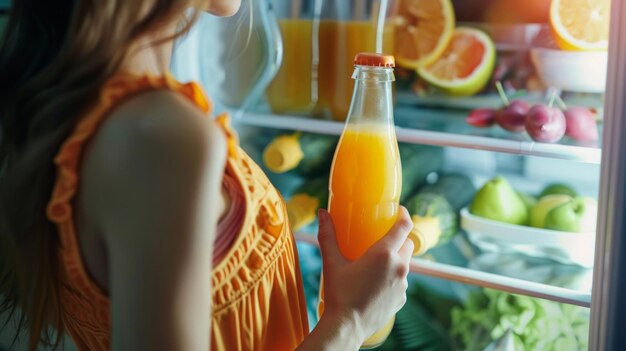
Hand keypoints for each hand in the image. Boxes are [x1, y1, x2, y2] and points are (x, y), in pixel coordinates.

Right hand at [317, 207, 413, 342]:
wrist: (347, 327)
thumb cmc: (339, 294)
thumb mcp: (332, 262)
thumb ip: (328, 235)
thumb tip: (322, 212)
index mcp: (384, 254)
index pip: (404, 226)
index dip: (403, 215)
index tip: (399, 210)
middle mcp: (399, 267)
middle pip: (407, 244)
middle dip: (398, 238)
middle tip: (382, 237)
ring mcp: (403, 284)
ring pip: (405, 263)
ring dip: (396, 259)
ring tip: (377, 262)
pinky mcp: (402, 299)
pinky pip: (401, 281)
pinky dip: (393, 278)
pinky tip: (377, 283)